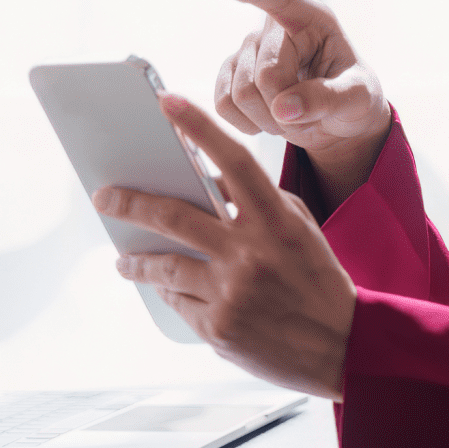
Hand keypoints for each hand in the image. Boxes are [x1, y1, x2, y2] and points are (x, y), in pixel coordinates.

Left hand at [101, 95, 357, 400]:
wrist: (343, 346)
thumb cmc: (317, 280)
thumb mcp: (298, 229)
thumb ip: (257, 202)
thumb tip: (204, 183)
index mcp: (276, 219)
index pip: (233, 160)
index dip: (199, 126)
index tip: (166, 101)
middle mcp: (250, 252)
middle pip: (174, 216)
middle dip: (130, 203)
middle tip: (104, 197)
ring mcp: (231, 292)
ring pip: (163, 265)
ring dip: (136, 260)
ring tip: (124, 257)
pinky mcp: (218, 327)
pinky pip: (177, 301)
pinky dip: (166, 292)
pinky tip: (162, 288)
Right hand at [214, 0, 389, 208]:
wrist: (337, 121)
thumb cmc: (353, 98)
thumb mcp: (357, 98)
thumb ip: (326, 99)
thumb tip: (282, 109)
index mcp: (314, 20)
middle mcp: (277, 29)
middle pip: (265, 74)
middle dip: (287, 108)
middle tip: (311, 118)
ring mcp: (249, 49)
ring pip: (241, 93)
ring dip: (269, 120)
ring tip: (295, 119)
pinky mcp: (231, 74)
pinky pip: (223, 104)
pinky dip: (246, 124)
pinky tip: (268, 123)